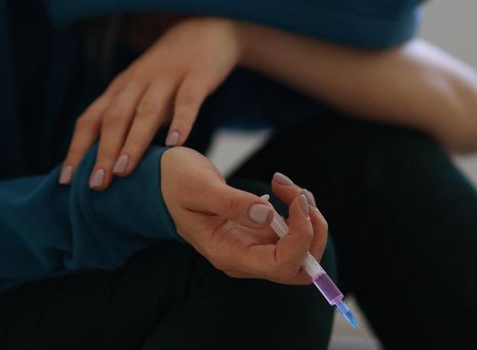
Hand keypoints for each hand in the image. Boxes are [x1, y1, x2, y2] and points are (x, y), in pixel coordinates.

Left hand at [60, 17, 240, 189]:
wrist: (205, 31)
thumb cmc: (169, 74)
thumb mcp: (142, 94)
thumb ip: (129, 123)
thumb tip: (110, 167)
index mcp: (120, 89)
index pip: (90, 120)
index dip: (77, 150)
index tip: (67, 181)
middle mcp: (137, 83)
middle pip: (114, 118)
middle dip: (103, 153)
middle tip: (96, 184)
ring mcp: (166, 78)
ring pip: (145, 111)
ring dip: (132, 142)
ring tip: (124, 170)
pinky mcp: (196, 76)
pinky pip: (187, 100)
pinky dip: (181, 121)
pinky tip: (175, 143)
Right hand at [160, 147, 328, 283]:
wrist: (164, 181)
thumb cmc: (175, 183)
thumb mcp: (198, 187)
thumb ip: (232, 203)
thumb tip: (268, 214)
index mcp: (227, 254)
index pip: (280, 265)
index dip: (300, 238)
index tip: (295, 201)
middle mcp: (244, 258)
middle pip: (300, 268)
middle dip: (313, 232)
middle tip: (298, 195)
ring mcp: (254, 248)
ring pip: (303, 250)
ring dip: (309, 218)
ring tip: (288, 187)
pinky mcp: (260, 234)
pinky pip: (294, 233)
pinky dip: (300, 211)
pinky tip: (283, 189)